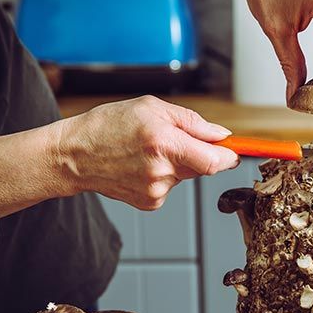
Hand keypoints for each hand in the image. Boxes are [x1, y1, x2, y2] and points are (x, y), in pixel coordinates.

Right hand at [56, 96, 238, 209]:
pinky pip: (171, 185)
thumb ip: (193, 122)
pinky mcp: (150, 203)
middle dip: (198, 152)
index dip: (231, 156)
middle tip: (174, 139)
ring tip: (147, 151)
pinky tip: (141, 166)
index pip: (215, 161)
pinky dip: (164, 174)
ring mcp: (156, 191)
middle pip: (203, 166)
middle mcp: (162, 171)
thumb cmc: (109, 126)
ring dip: (178, 162)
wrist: (74, 155)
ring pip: (185, 175)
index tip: (238, 151)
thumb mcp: (152, 108)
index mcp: (165, 143)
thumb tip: (222, 135)